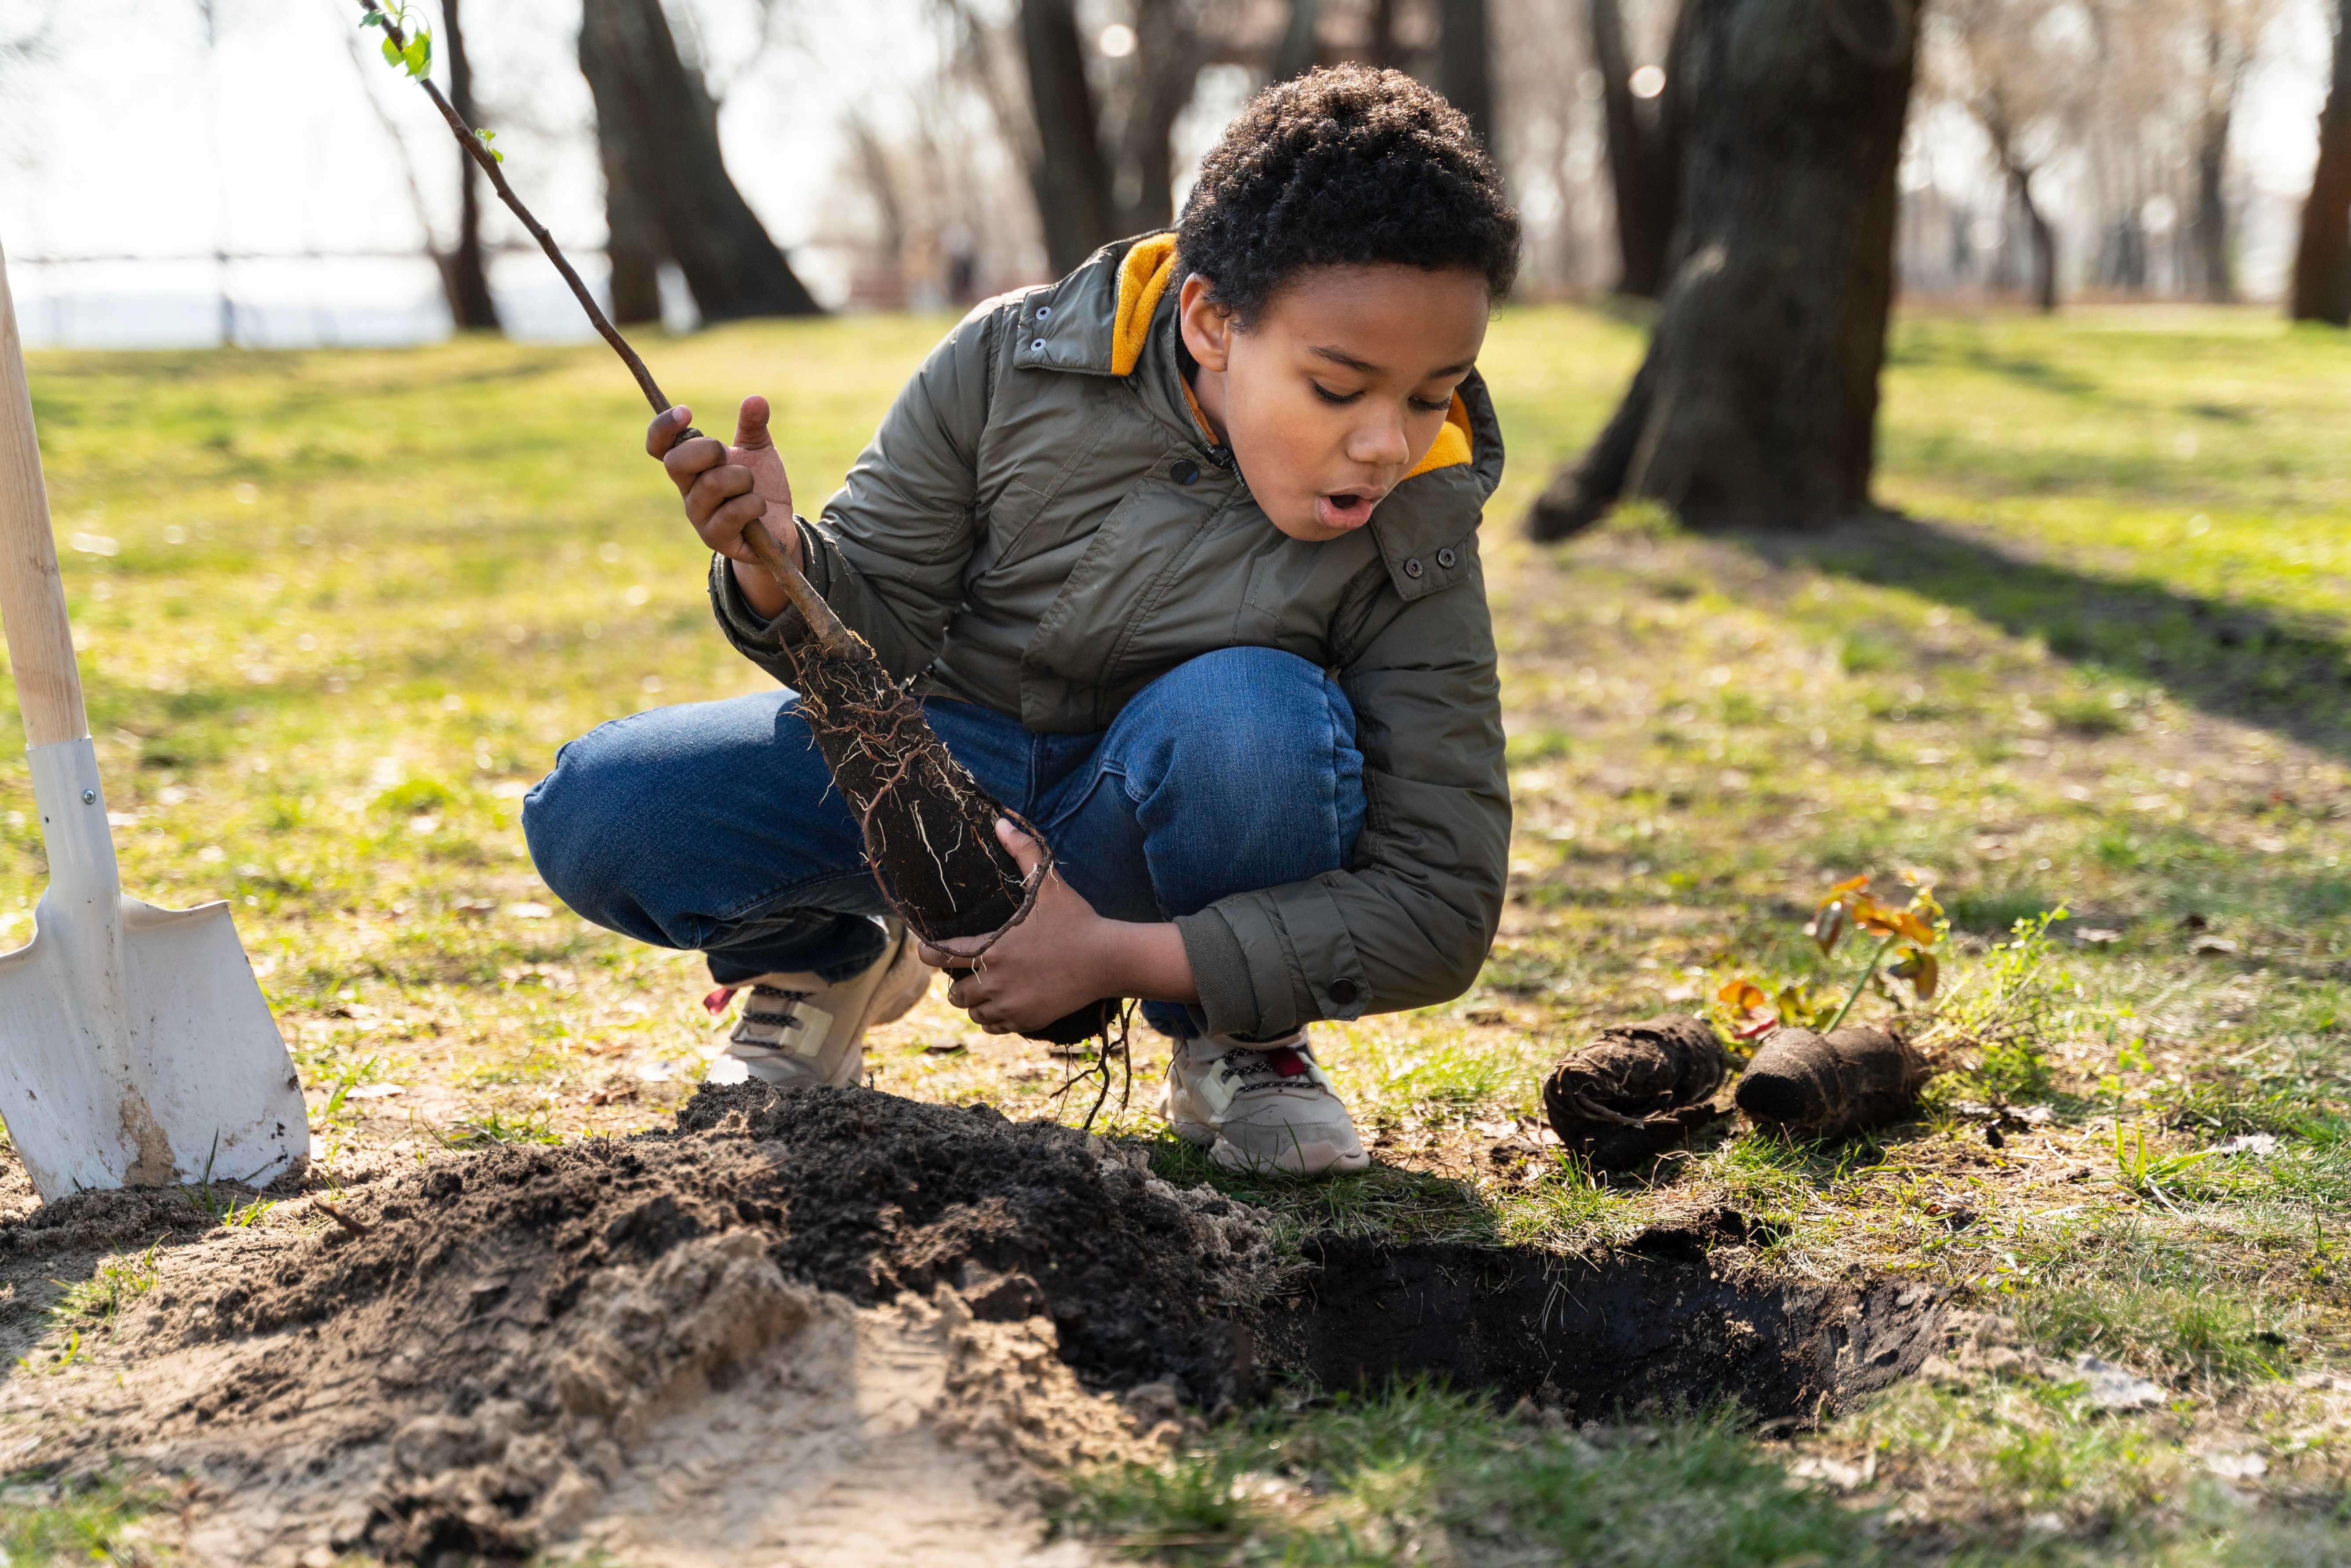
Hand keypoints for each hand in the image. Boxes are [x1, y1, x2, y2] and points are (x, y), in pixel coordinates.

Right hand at [647, 398, 802, 582]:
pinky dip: (754, 504)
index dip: (663, 427)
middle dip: (708, 450)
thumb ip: (753, 426)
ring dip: (742, 478)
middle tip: (728, 456)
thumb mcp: (759, 451)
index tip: (686, 412)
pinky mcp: (716, 539)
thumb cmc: (762, 486)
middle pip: (675, 462)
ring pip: (711, 484)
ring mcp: (699, 516)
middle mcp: (688, 490)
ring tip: (752, 486)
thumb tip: (756, 399)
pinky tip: (760, 508)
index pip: (659, 446)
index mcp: (691, 466)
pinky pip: (732, 513)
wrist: (779, 527)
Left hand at [919, 820, 1124, 1034]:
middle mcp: (994, 982)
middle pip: (953, 991)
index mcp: (991, 949)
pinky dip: (992, 1018)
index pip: (940, 955)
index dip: (927, 951)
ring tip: (986, 986)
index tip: (925, 948)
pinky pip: (992, 1026)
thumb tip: (1000, 821)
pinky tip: (1002, 1004)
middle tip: (969, 968)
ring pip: (972, 1011)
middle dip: (957, 980)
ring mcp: (1010, 1005)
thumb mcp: (1048, 884)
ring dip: (974, 1000)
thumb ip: (1022, 851)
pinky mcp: (1026, 1021)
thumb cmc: (1076, 920)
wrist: (1109, 960)